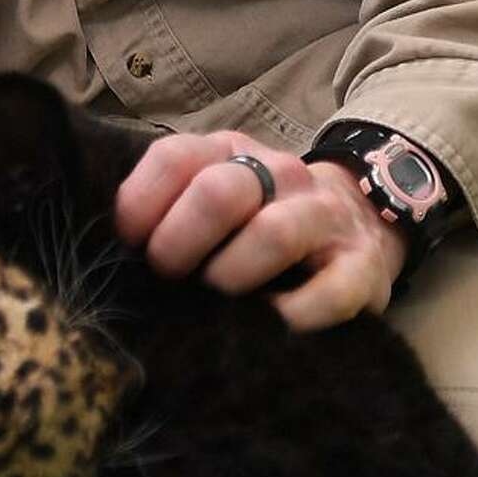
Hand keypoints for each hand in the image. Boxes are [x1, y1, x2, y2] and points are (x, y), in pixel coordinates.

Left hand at [114, 132, 408, 330]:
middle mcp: (278, 174)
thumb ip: (165, 209)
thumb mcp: (211, 198)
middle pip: (220, 192)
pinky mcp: (361, 266)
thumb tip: (116, 250)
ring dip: (232, 274)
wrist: (358, 221)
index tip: (132, 243)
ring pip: (274, 233)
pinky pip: (330, 292)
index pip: (176, 158)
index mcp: (230, 152)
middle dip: (179, 243)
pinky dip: (293, 315)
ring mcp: (323, 217)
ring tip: (218, 296)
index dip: (142, 203)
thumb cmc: (258, 221)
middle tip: (168, 276)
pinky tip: (270, 324)